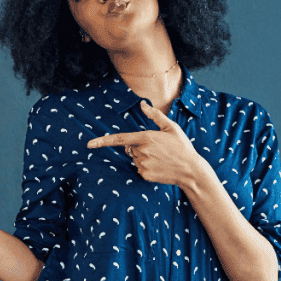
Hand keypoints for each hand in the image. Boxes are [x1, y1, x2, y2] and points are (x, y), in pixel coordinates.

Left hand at [86, 100, 205, 186]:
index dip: (102, 141)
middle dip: (139, 147)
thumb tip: (142, 104)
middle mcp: (141, 151)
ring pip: (134, 158)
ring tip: (160, 158)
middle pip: (130, 148)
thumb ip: (154, 115)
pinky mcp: (144, 175)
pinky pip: (139, 169)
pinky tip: (159, 166)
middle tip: (158, 149)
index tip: (89, 144)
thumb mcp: (171, 127)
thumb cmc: (182, 146)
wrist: (191, 170)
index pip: (119, 139)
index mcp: (146, 138)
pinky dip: (146, 167)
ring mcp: (142, 164)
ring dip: (143, 157)